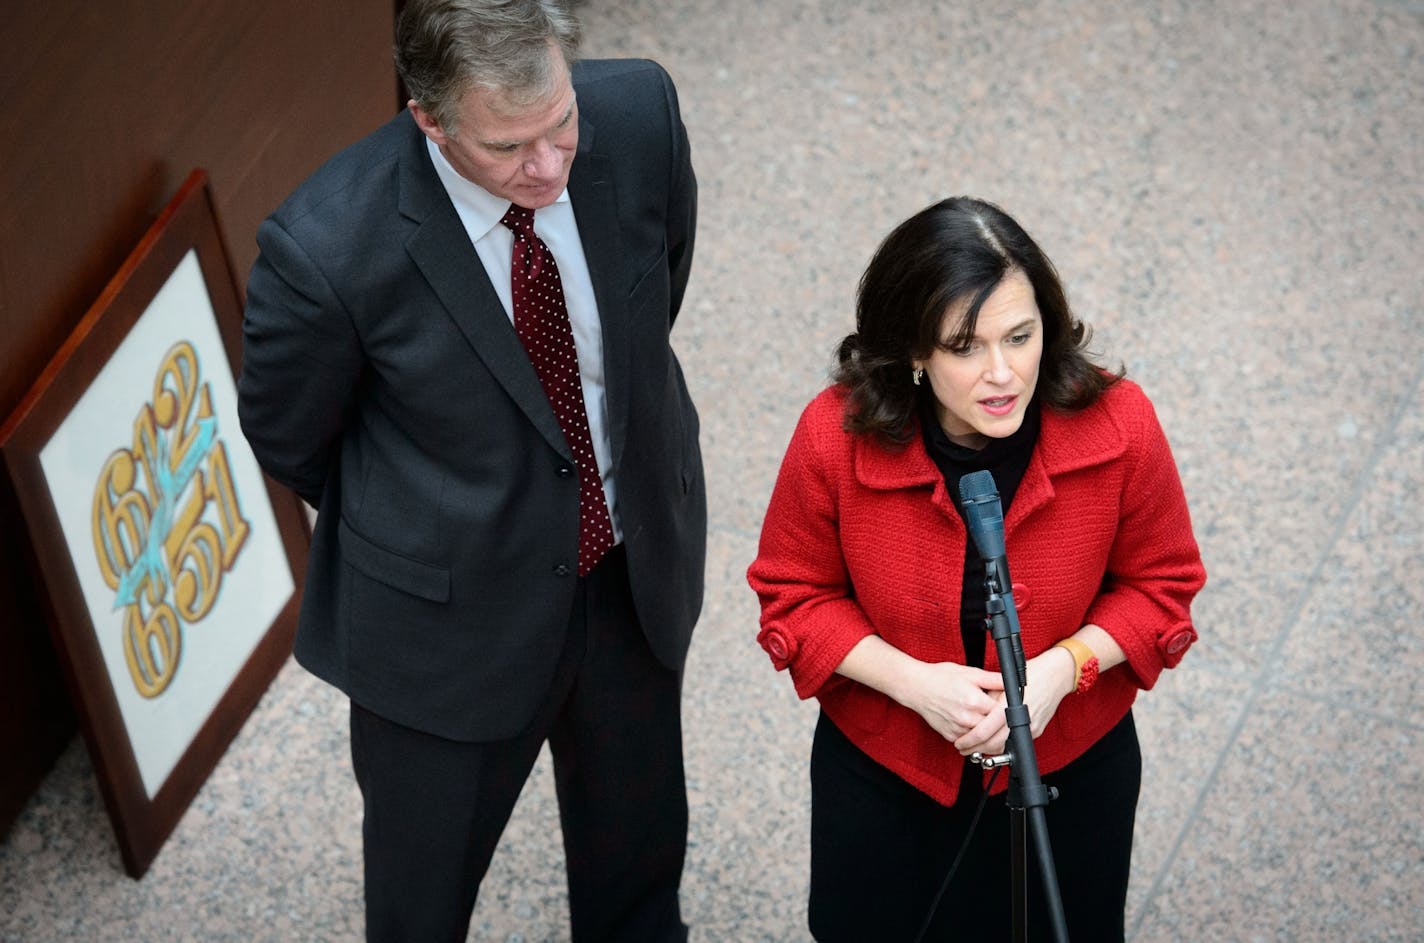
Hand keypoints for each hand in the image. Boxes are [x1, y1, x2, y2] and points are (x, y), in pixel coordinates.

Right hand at [893, 660, 1005, 742]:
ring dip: (988, 731)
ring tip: (987, 719)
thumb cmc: (940, 677)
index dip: (1008, 708)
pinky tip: (973, 723)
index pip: (1003, 712)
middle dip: (1000, 722)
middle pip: (995, 728)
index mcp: (974, 701)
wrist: (916, 687)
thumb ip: (993, 679)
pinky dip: (974, 735)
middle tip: (1000, 715)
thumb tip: (1011, 681)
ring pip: (984, 738)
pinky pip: (970, 740)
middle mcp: (967, 718)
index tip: (1008, 705)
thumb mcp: (969, 673)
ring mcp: (958, 729)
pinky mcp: (951, 736)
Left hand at [953, 646, 1076, 756]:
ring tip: (974, 748)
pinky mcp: (1036, 730)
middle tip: (963, 748)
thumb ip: (986, 700)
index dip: (969, 740)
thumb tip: (971, 714)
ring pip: (1005, 747)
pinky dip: (1002, 745)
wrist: (1055, 676)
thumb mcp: (1001, 683)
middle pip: (993, 744)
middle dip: (975, 749)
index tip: (959, 742)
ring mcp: (1030, 727)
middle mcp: (1020, 719)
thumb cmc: (1029, 674)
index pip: (984, 731)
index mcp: (1008, 706)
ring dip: (988, 751)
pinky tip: (991, 743)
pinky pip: (1015, 742)